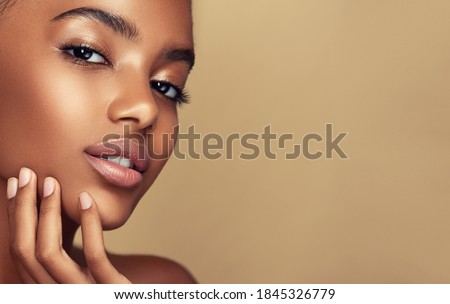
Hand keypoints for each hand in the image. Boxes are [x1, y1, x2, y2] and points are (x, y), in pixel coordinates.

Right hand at [6, 167, 130, 282]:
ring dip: (47, 214)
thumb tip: (53, 217)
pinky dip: (89, 226)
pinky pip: (94, 258)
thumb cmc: (110, 290)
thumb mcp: (84, 273)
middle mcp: (56, 294)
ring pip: (49, 254)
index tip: (17, 183)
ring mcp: (80, 295)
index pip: (22, 251)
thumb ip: (68, 256)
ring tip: (52, 182)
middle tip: (28, 174)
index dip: (16, 216)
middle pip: (27, 251)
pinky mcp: (109, 292)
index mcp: (48, 287)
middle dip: (23, 209)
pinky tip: (87, 200)